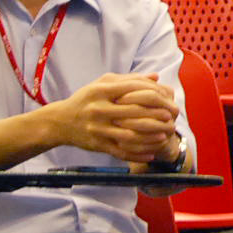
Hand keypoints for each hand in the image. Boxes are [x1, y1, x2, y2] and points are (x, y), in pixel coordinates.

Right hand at [51, 73, 179, 162]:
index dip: (153, 94)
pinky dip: (138, 154)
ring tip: (166, 136)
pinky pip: (121, 151)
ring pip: (130, 134)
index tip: (167, 99)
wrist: (60, 122)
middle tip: (171, 118)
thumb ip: (129, 80)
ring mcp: (98, 129)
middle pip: (134, 112)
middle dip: (156, 115)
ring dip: (151, 136)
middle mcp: (99, 109)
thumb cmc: (85, 99)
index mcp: (101, 91)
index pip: (133, 89)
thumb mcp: (102, 84)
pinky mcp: (97, 145)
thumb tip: (156, 77)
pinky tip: (152, 154)